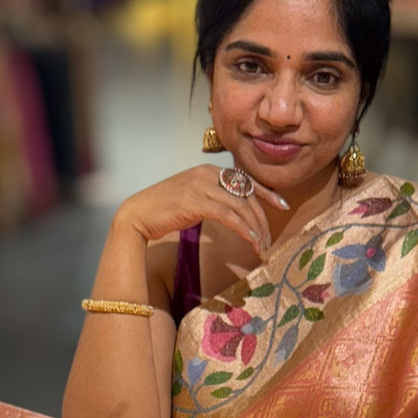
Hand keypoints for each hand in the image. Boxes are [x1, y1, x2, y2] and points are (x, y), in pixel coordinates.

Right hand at [115, 164, 287, 254]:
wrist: (136, 216)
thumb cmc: (161, 212)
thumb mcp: (191, 200)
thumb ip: (211, 199)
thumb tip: (230, 212)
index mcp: (207, 170)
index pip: (244, 179)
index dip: (266, 192)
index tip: (281, 205)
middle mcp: (206, 173)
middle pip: (246, 193)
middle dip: (262, 218)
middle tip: (269, 240)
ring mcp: (201, 185)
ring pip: (240, 205)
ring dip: (255, 228)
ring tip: (262, 247)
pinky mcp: (195, 201)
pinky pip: (228, 215)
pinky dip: (243, 229)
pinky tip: (251, 241)